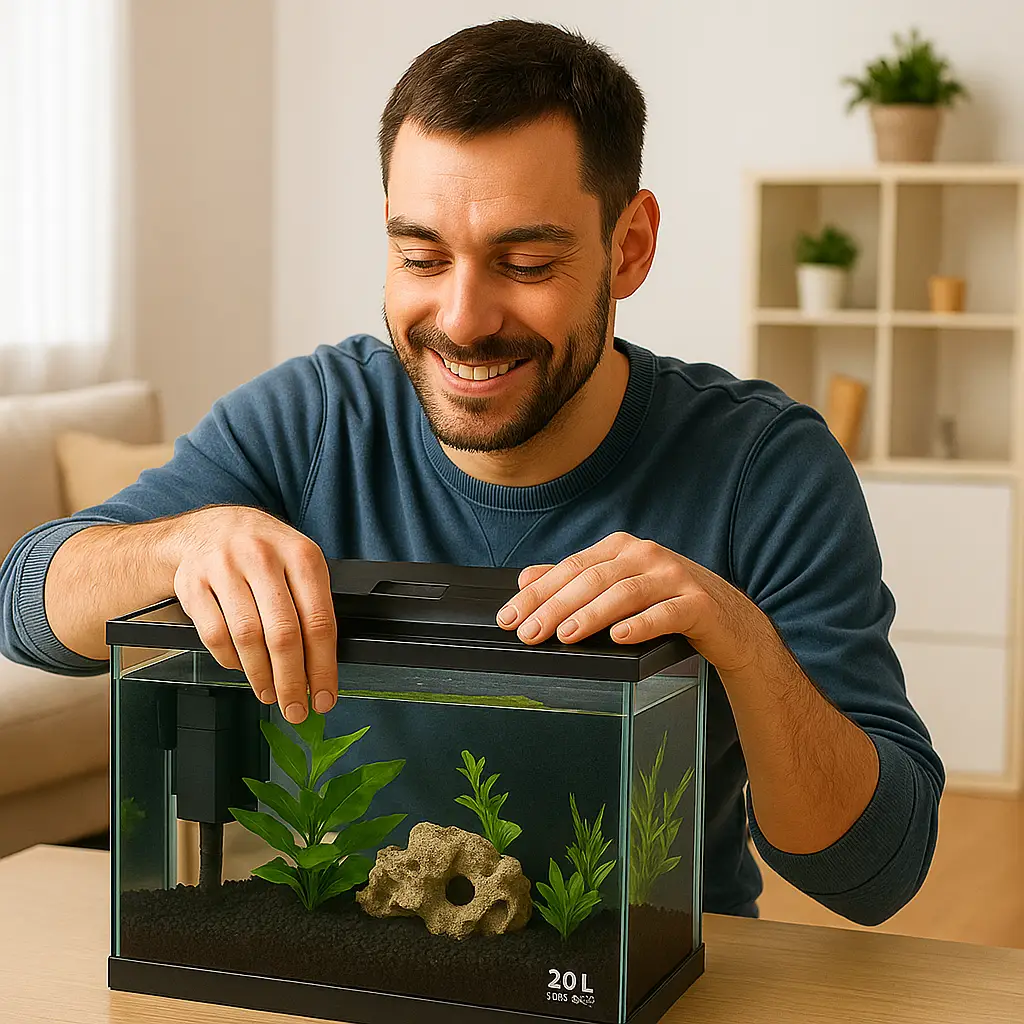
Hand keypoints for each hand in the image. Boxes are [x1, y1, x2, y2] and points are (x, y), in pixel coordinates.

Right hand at [168, 506, 336, 722]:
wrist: (210, 528)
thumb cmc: (264, 553)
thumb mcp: (298, 564)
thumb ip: (312, 605)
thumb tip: (322, 666)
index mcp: (301, 555)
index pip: (319, 621)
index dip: (323, 667)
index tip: (325, 696)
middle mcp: (263, 558)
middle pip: (283, 634)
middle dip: (292, 680)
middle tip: (296, 707)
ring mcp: (224, 568)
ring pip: (247, 638)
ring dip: (261, 676)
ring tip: (270, 693)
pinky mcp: (193, 583)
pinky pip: (214, 635)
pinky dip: (230, 661)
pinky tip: (242, 669)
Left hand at [495, 531, 757, 673]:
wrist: (730, 620)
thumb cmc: (666, 602)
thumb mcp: (618, 586)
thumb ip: (575, 581)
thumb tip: (526, 578)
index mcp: (622, 548)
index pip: (570, 568)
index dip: (537, 593)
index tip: (509, 617)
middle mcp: (646, 555)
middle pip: (592, 580)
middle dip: (554, 607)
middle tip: (528, 632)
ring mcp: (674, 576)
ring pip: (624, 593)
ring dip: (591, 615)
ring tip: (564, 635)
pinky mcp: (698, 604)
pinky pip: (666, 613)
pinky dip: (641, 624)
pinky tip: (619, 637)